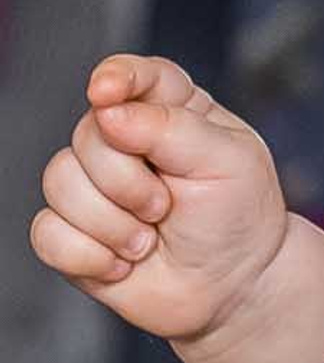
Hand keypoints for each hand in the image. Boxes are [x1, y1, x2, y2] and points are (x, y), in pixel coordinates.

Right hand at [31, 55, 290, 344]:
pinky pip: (47, 233)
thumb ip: (172, 128)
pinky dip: (89, 255)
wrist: (233, 287)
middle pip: (87, 136)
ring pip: (59, 183)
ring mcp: (94, 186)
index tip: (106, 92)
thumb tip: (109, 111)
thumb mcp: (228, 162)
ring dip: (111, 223)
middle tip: (166, 207)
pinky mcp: (73, 231)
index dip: (115, 77)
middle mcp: (125, 142)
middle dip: (127, 181)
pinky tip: (123, 263)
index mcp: (172, 111)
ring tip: (149, 240)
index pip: (136, 76)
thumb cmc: (238, 216)